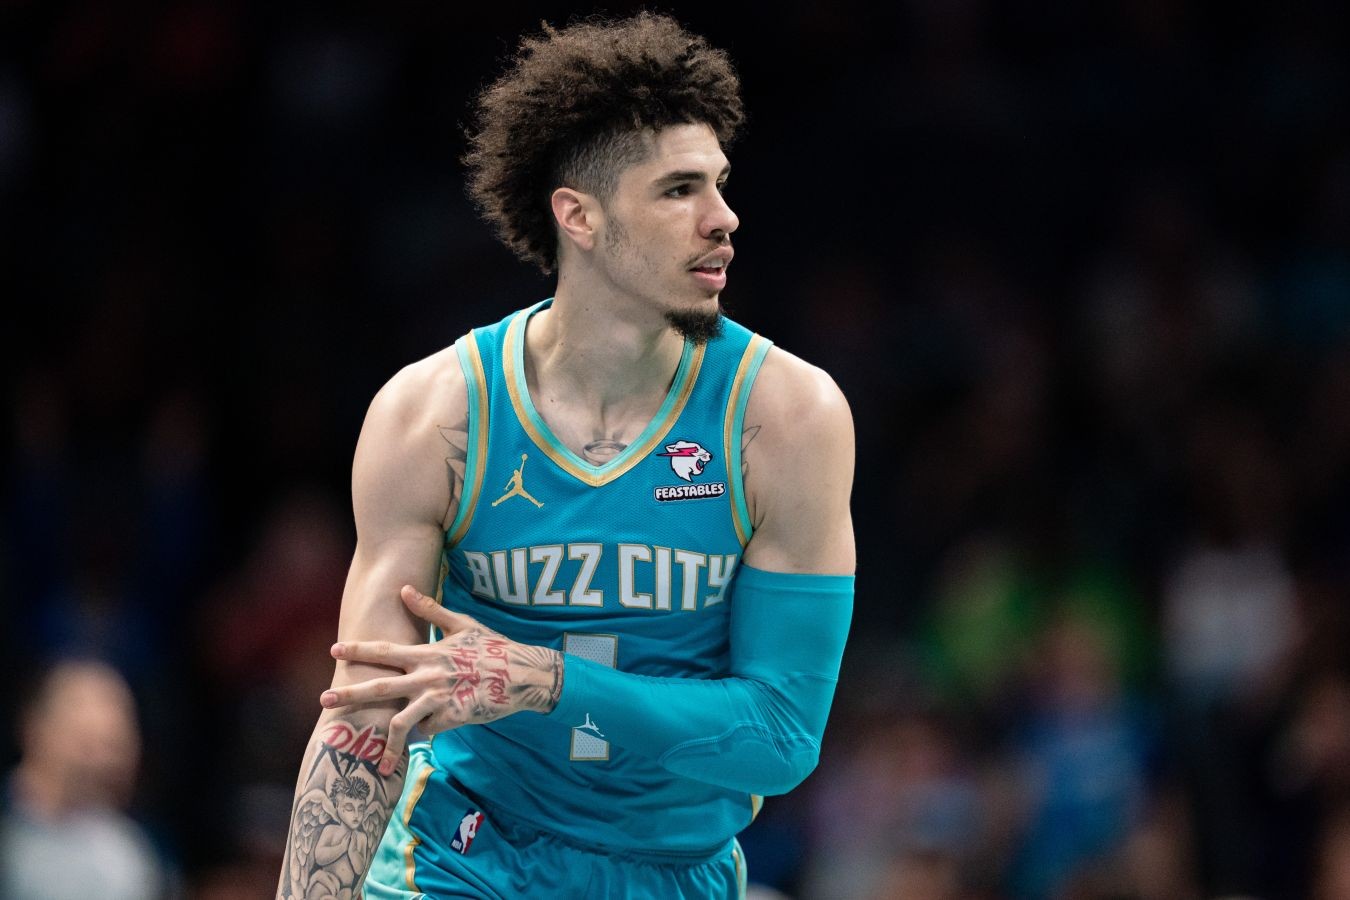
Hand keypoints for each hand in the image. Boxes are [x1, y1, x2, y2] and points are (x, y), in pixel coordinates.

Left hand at [320, 585, 562, 774]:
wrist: (524, 675)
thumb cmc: (494, 647)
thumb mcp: (463, 625)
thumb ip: (431, 611)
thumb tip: (405, 589)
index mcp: (428, 653)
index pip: (385, 650)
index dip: (358, 649)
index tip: (334, 650)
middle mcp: (428, 676)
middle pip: (381, 687)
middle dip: (350, 693)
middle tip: (324, 700)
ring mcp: (439, 699)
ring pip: (402, 722)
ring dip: (387, 744)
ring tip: (379, 763)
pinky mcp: (453, 719)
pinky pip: (430, 731)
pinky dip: (426, 735)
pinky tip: (426, 739)